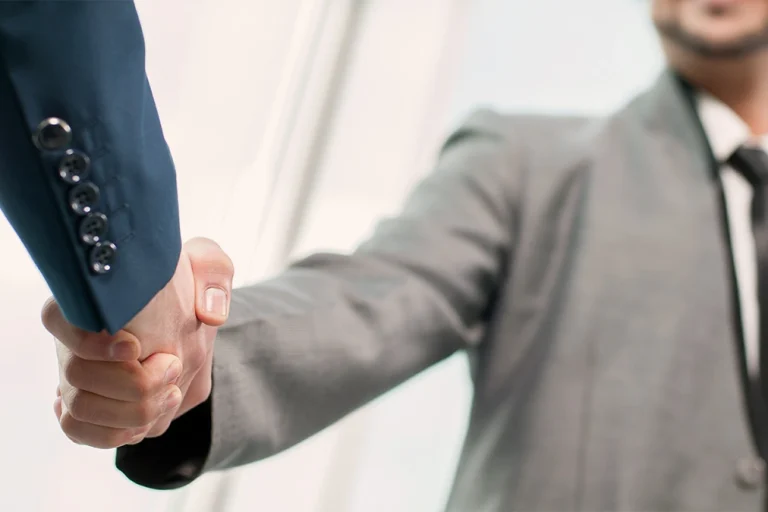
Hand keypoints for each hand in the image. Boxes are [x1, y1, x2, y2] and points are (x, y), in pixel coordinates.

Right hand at [42, 238, 233, 448]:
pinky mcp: (89, 403)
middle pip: (76, 378)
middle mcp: (73, 334)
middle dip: (135, 384)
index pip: (57, 317)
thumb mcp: (209, 264)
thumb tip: (210, 314)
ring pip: (77, 412)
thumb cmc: (191, 283)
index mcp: (92, 296)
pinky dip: (110, 433)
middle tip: (172, 366)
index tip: (134, 346)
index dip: (91, 341)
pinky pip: (79, 431)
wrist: (187, 312)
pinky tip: (144, 419)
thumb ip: (213, 274)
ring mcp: (76, 370)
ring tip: (169, 390)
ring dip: (131, 411)